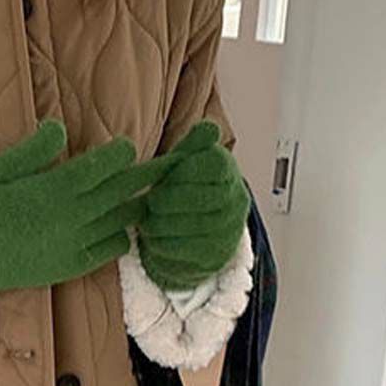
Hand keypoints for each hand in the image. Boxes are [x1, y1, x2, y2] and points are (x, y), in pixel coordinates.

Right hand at [0, 118, 178, 294]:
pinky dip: (121, 235)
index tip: (127, 147)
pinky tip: (117, 225)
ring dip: (134, 205)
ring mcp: (73, 245)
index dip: (121, 154)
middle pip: (122, 193)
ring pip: (123, 221)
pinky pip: (111, 250)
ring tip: (144, 194)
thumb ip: (33, 150)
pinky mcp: (70, 268)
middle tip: (167, 166)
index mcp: (52, 190)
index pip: (103, 167)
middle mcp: (70, 218)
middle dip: (145, 176)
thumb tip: (60, 128)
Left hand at [137, 120, 250, 290]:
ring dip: (159, 223)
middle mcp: (235, 202)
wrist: (195, 231)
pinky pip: (181, 251)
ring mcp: (227, 232)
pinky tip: (154, 237)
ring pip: (187, 226)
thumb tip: (209, 127)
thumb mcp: (187, 161)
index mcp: (228, 173)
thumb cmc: (185, 189)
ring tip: (149, 219)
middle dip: (166, 200)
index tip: (165, 178)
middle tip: (152, 201)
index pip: (213, 165)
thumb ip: (194, 144)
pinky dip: (159, 244)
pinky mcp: (213, 258)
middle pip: (198, 198)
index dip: (184, 171)